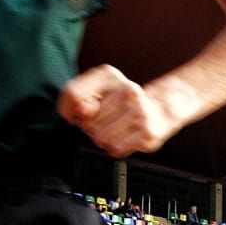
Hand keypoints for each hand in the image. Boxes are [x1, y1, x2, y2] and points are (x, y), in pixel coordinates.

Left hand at [59, 64, 174, 156]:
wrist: (158, 111)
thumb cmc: (120, 103)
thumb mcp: (95, 93)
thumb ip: (78, 98)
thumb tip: (82, 111)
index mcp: (109, 75)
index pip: (72, 93)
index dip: (67, 109)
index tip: (75, 113)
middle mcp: (128, 90)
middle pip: (86, 122)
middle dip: (90, 126)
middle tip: (104, 120)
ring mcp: (140, 111)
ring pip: (100, 138)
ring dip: (103, 138)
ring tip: (115, 129)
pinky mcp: (147, 133)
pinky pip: (115, 149)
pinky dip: (116, 147)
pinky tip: (124, 137)